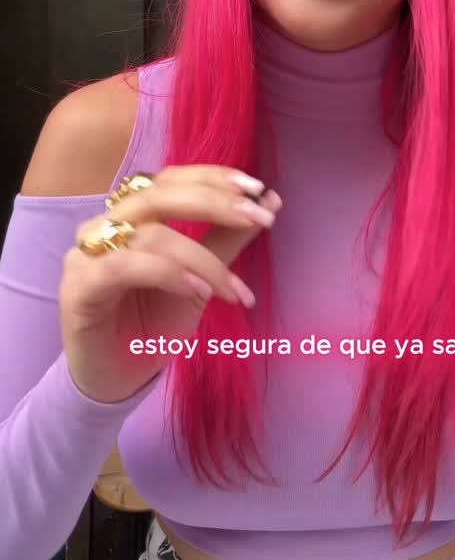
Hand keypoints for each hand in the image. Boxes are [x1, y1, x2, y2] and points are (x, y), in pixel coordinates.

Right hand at [60, 166, 281, 402]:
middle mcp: (105, 226)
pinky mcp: (78, 288)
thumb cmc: (154, 325)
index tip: (257, 188)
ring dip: (200, 258)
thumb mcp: (202, 280)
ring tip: (232, 289)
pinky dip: (167, 274)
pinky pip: (123, 267)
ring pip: (147, 234)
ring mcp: (86, 255)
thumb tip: (271, 201)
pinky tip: (198, 292)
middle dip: (213, 203)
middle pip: (157, 195)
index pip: (169, 180)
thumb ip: (228, 240)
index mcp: (134, 217)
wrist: (119, 382)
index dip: (211, 177)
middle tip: (258, 218)